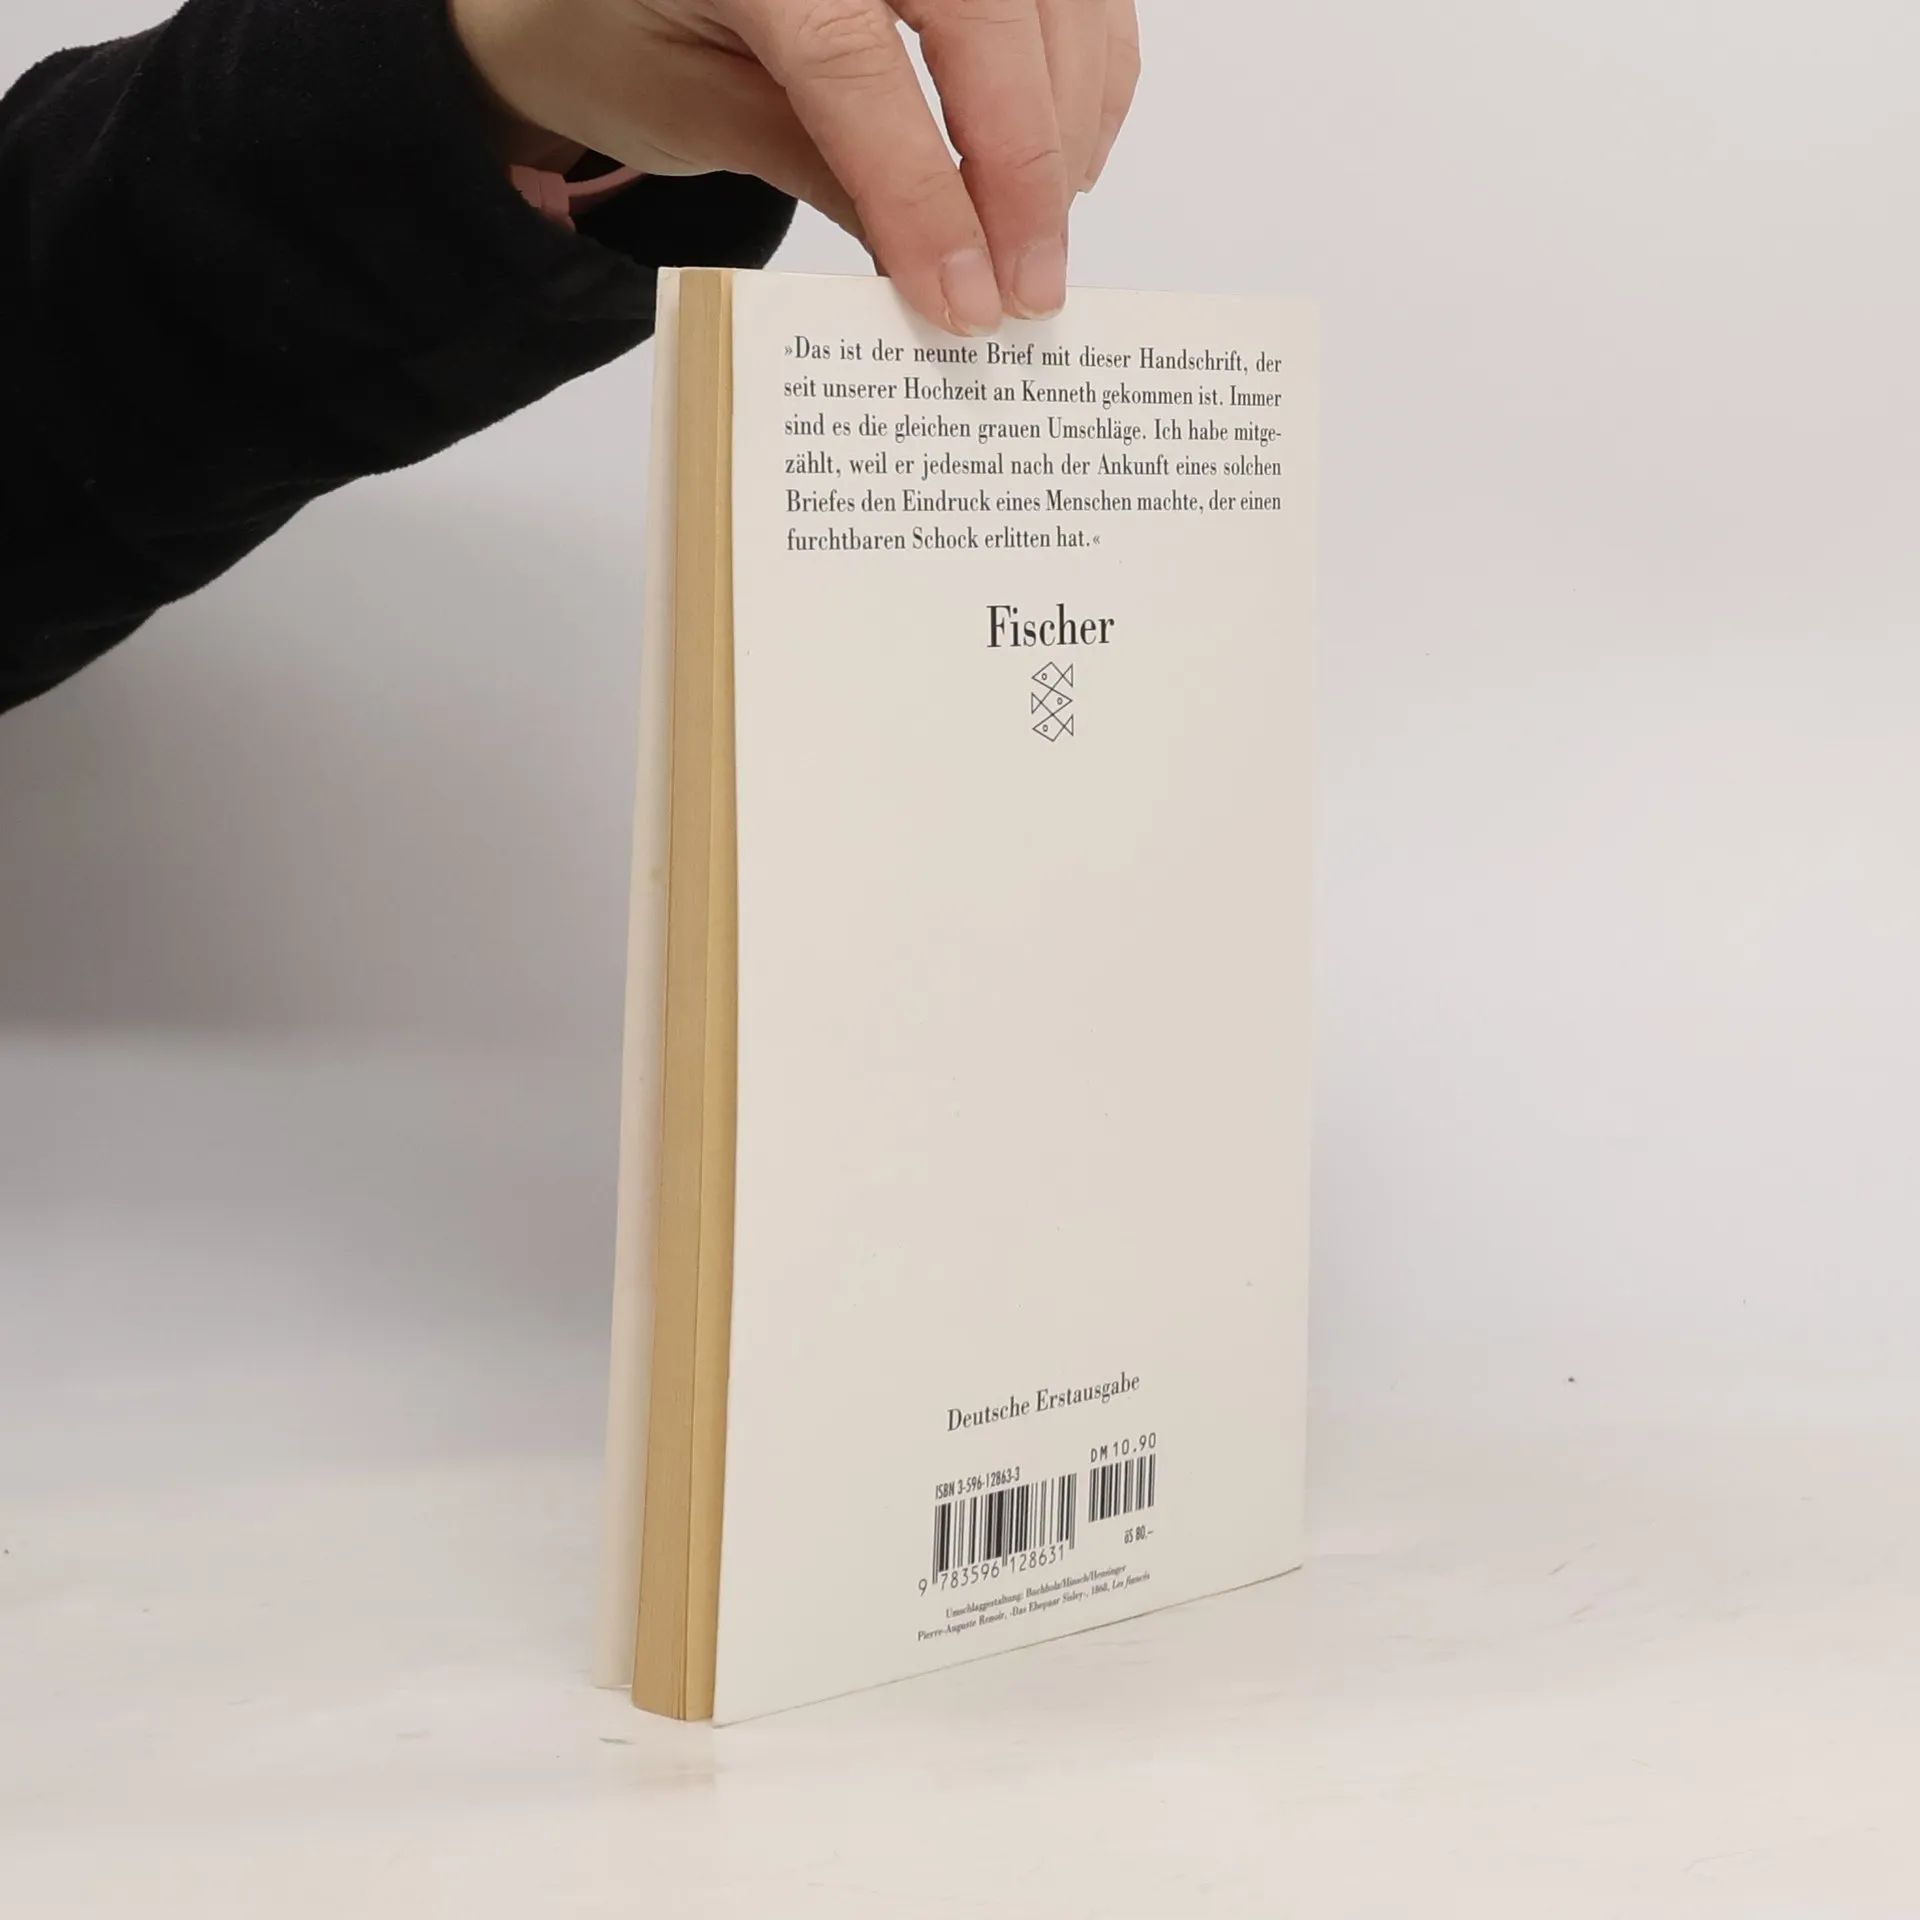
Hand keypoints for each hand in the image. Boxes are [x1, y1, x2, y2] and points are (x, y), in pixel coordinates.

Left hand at [449, 0, 1140, 335]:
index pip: (859, 70)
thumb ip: (808, 165)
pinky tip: (1067, 146)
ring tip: (1048, 233)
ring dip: (1067, 117)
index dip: (925, 196)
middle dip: (1022, 167)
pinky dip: (1084, 61)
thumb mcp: (683, 109)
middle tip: (1031, 289)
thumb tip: (934, 262)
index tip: (966, 299)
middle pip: (981, 17)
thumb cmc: (610, 26)